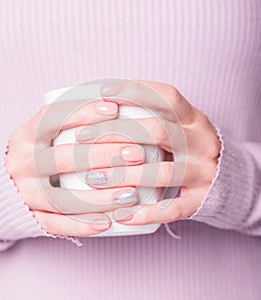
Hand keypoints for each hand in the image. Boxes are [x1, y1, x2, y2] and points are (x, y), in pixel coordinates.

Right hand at [5, 91, 145, 235]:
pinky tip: (108, 223)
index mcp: (25, 136)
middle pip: (65, 157)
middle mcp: (22, 163)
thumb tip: (114, 105)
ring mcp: (25, 193)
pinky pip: (57, 225)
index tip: (114, 108)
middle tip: (137, 154)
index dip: (83, 112)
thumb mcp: (40, 133)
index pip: (53, 118)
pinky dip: (83, 225)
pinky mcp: (30, 218)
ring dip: (100, 197)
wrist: (2, 186)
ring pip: (64, 197)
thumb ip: (65, 121)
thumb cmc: (36, 153)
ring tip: (131, 194)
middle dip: (104, 154)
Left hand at [75, 79, 220, 224]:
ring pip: (162, 172)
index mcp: (194, 120)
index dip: (134, 91)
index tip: (104, 90)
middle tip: (82, 137)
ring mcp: (203, 173)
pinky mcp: (200, 200)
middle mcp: (201, 143)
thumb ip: (152, 117)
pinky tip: (119, 214)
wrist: (230, 179)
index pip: (166, 97)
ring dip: (124, 175)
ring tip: (94, 177)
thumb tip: (104, 106)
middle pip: (157, 131)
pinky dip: (143, 212)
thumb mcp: (179, 126)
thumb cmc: (190, 149)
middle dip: (115, 131)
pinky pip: (171, 209)